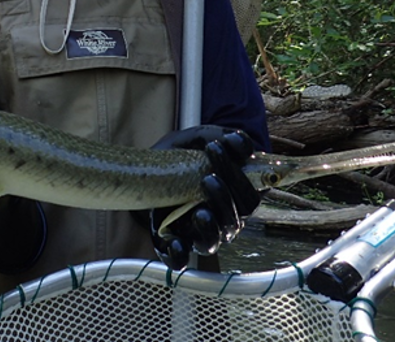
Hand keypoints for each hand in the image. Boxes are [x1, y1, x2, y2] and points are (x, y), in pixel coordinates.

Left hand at [148, 125, 259, 269]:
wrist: (144, 171)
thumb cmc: (179, 156)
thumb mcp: (196, 140)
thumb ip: (218, 136)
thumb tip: (240, 142)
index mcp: (232, 198)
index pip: (250, 198)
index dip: (240, 179)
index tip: (216, 150)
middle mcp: (219, 219)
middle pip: (234, 221)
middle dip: (224, 200)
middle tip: (206, 177)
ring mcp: (197, 233)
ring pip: (212, 242)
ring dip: (209, 228)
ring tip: (198, 210)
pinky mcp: (172, 242)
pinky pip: (180, 259)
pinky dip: (179, 254)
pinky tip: (175, 240)